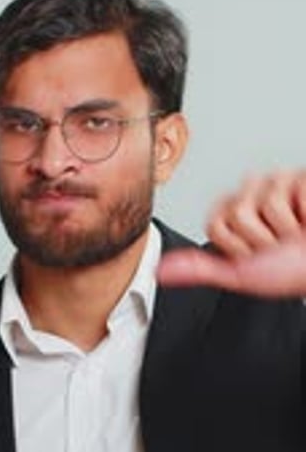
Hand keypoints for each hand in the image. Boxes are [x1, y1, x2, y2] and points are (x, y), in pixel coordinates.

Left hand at [157, 170, 305, 295]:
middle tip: (278, 244)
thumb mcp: (238, 274)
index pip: (215, 224)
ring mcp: (278, 180)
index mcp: (233, 210)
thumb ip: (199, 269)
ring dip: (285, 230)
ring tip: (296, 233)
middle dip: (260, 240)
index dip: (236, 248)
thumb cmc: (289, 269)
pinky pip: (293, 198)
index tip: (255, 253)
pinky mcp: (302, 177)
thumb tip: (159, 271)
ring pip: (266, 207)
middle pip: (238, 214)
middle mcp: (252, 190)